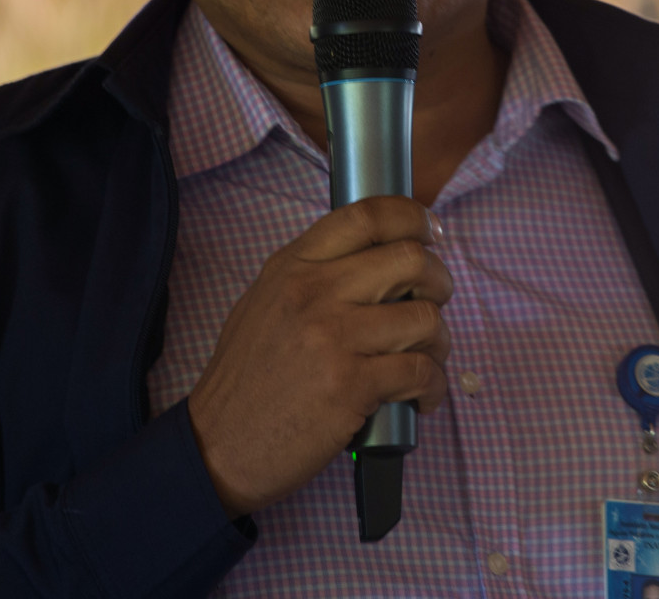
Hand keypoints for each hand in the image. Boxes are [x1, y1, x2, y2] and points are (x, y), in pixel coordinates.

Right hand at [185, 196, 451, 518]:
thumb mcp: (265, 304)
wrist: (218, 445)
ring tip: (426, 360)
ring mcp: (333, 338)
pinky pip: (420, 372)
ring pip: (425, 318)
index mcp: (293, 266)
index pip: (367, 215)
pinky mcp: (351, 385)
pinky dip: (433, 386)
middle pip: (411, 260)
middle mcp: (314, 292)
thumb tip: (376, 260)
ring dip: (439, 342)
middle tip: (434, 303)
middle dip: (439, 281)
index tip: (430, 234)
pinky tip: (421, 397)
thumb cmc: (245, 381)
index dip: (412, 217)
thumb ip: (313, 275)